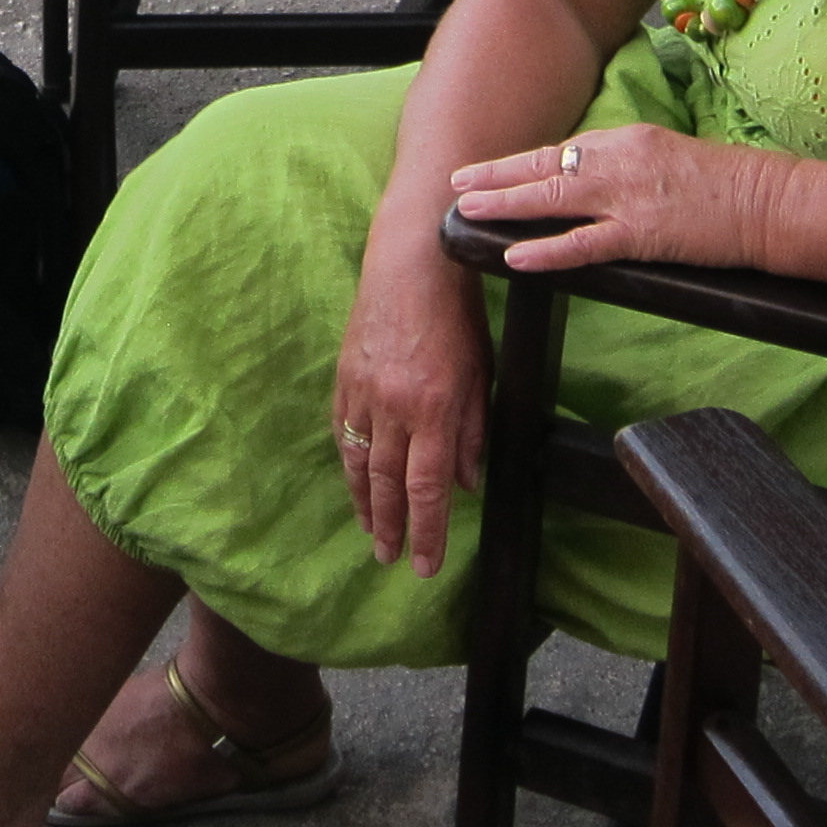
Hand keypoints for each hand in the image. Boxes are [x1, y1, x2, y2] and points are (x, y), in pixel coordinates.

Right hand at [330, 239, 489, 577]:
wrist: (411, 261)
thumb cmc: (457, 314)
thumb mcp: (482, 373)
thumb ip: (474, 431)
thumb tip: (467, 484)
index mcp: (435, 407)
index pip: (427, 488)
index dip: (426, 533)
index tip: (425, 565)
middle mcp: (394, 407)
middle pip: (388, 484)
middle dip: (391, 528)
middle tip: (391, 560)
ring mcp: (363, 392)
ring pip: (359, 463)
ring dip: (365, 504)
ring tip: (371, 533)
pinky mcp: (345, 377)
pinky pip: (343, 432)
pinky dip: (349, 464)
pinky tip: (356, 481)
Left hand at [447, 123, 783, 275]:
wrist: (771, 201)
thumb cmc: (730, 185)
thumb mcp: (670, 157)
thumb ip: (629, 165)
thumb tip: (594, 178)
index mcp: (627, 139)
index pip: (562, 149)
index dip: (521, 161)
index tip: (490, 167)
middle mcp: (620, 159)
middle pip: (545, 164)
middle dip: (497, 175)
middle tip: (458, 183)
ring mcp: (629, 196)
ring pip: (553, 196)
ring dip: (506, 203)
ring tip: (467, 209)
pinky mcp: (642, 233)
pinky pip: (582, 244)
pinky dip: (545, 249)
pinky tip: (514, 254)